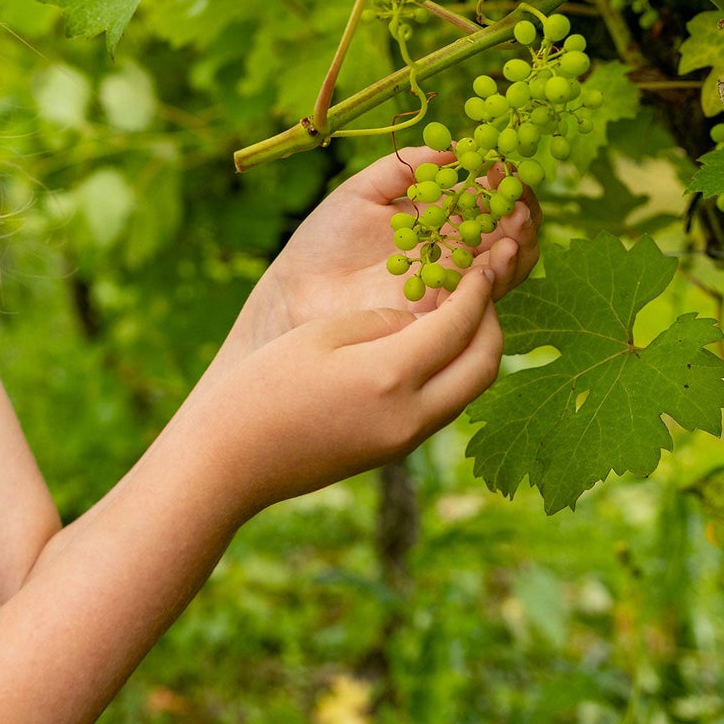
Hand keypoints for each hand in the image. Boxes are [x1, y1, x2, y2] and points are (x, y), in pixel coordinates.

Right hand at [188, 269, 503, 518]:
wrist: (232, 461)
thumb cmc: (262, 387)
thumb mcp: (319, 336)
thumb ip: (379, 321)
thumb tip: (415, 322)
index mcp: (390, 375)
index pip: (457, 325)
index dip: (476, 290)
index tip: (483, 263)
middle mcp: (411, 415)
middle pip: (484, 366)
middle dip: (491, 322)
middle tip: (483, 288)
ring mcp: (404, 440)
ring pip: (469, 391)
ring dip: (475, 351)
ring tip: (460, 314)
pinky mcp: (392, 452)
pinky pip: (442, 407)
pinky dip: (450, 374)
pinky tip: (429, 349)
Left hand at [214, 146, 538, 368]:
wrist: (295, 290)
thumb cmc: (324, 239)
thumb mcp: (362, 192)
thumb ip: (404, 168)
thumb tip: (453, 145)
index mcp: (438, 217)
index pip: (486, 197)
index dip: (502, 180)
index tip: (502, 162)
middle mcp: (454, 250)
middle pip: (509, 232)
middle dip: (520, 212)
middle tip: (516, 197)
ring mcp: (451, 283)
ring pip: (506, 265)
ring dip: (518, 242)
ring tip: (514, 222)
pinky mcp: (441, 315)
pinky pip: (482, 299)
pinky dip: (497, 277)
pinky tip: (496, 257)